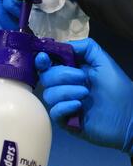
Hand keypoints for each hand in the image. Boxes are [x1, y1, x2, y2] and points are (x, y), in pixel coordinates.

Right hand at [35, 38, 132, 154]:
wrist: (128, 119)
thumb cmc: (118, 90)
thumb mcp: (105, 63)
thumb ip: (86, 48)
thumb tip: (62, 44)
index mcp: (70, 72)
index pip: (47, 64)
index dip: (42, 60)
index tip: (44, 59)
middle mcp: (63, 86)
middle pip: (46, 77)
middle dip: (63, 75)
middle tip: (83, 79)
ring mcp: (62, 104)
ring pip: (49, 94)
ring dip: (67, 91)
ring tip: (86, 95)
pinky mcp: (64, 120)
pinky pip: (54, 111)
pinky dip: (64, 107)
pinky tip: (79, 107)